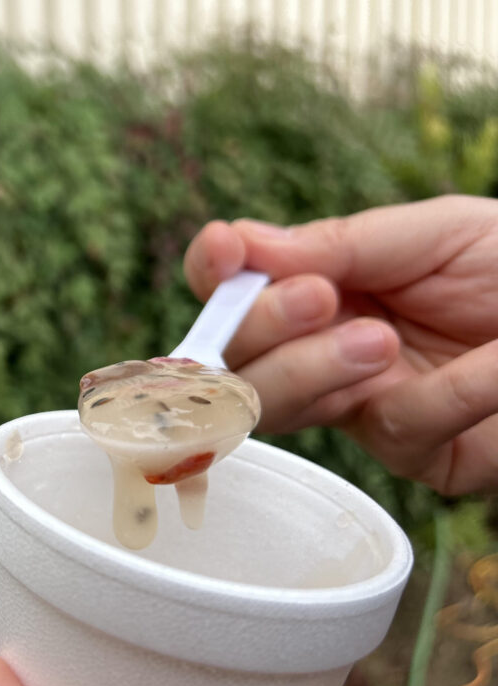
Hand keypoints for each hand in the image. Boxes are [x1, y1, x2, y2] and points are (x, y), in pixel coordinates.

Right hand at [184, 194, 497, 494]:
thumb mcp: (434, 232)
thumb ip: (338, 244)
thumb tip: (239, 246)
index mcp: (320, 287)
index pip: (235, 290)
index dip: (214, 276)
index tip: (225, 254)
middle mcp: (322, 349)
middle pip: (236, 360)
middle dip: (260, 328)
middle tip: (317, 297)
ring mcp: (361, 403)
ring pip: (282, 408)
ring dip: (315, 370)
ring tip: (378, 339)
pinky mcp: (415, 453)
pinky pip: (393, 430)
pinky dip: (440, 397)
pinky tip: (488, 369)